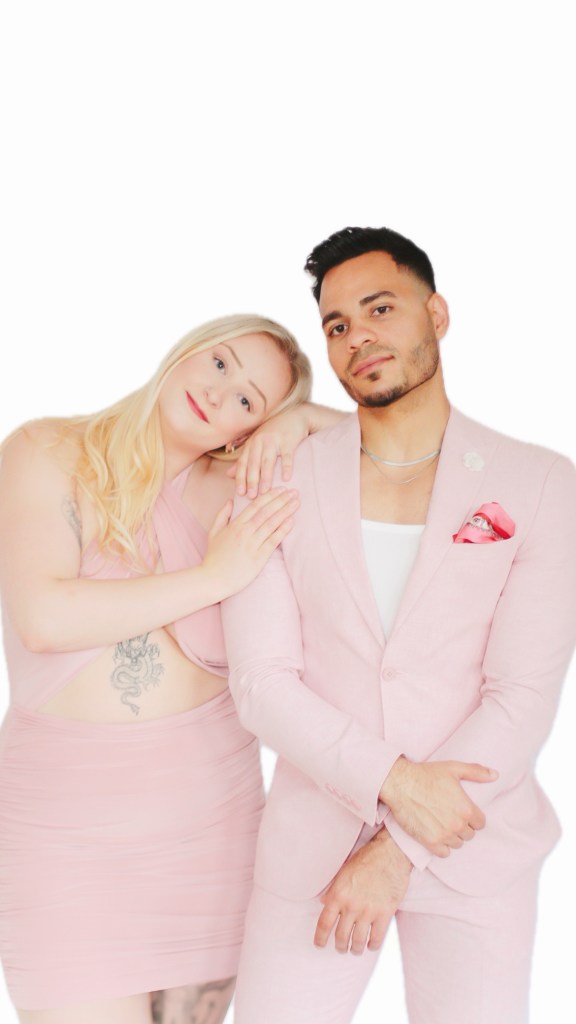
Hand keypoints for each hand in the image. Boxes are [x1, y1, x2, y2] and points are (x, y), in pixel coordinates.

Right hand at [203, 487, 298, 598]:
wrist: (213, 579)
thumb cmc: (214, 557)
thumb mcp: (214, 532)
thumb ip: (223, 515)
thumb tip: (231, 501)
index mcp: (235, 525)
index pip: (255, 505)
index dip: (269, 496)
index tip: (280, 489)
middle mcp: (245, 532)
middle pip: (266, 512)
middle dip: (281, 500)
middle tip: (294, 491)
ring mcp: (252, 545)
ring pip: (272, 524)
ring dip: (285, 511)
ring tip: (297, 502)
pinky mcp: (259, 558)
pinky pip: (273, 541)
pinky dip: (283, 530)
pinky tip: (291, 521)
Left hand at [227, 406, 310, 497]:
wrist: (294, 416)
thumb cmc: (274, 433)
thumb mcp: (257, 443)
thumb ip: (244, 459)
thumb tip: (229, 475)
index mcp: (251, 444)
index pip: (243, 463)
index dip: (241, 478)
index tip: (240, 493)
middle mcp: (260, 441)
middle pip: (253, 463)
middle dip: (252, 481)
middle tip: (251, 496)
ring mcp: (274, 440)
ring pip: (268, 461)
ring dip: (266, 477)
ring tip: (265, 492)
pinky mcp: (288, 440)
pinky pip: (287, 455)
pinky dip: (286, 467)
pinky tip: (286, 478)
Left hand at [314, 829, 411, 954]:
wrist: (390, 854)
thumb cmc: (366, 860)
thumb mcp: (343, 872)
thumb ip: (333, 890)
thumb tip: (325, 904)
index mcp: (338, 894)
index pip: (324, 924)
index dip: (320, 938)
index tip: (319, 945)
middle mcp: (351, 905)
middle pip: (341, 936)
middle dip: (340, 946)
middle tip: (341, 948)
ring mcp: (369, 911)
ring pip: (358, 941)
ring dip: (355, 949)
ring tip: (355, 949)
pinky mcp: (385, 913)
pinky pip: (377, 938)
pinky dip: (372, 945)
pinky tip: (371, 945)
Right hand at [379, 756, 497, 857]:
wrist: (400, 784)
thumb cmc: (426, 774)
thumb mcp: (453, 768)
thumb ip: (476, 772)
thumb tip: (495, 775)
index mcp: (466, 808)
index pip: (480, 823)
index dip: (472, 817)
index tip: (462, 811)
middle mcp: (457, 825)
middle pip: (469, 835)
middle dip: (462, 827)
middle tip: (450, 815)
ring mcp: (444, 835)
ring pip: (457, 844)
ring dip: (452, 836)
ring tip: (442, 824)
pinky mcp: (429, 842)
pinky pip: (444, 853)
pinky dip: (441, 846)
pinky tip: (436, 834)